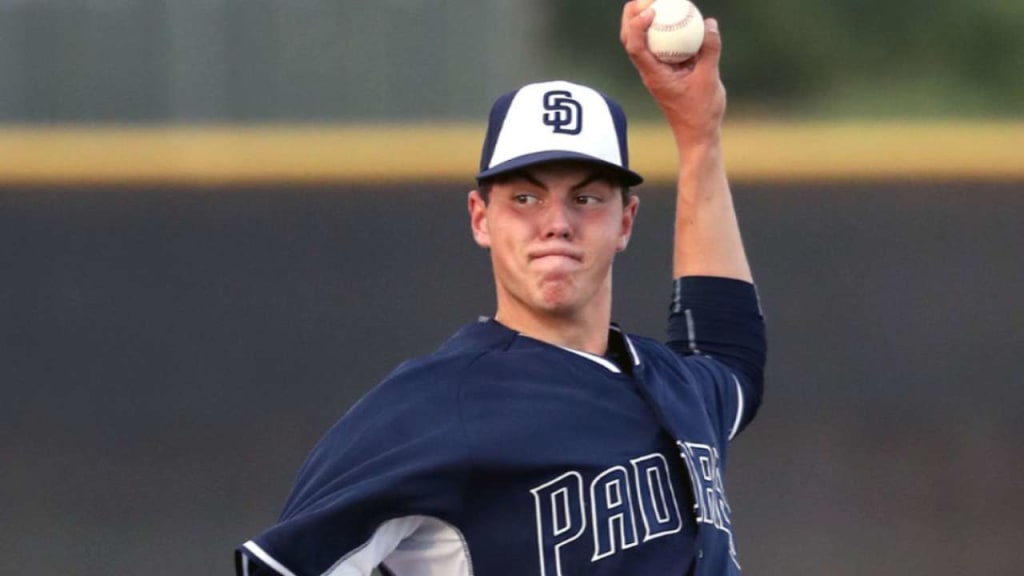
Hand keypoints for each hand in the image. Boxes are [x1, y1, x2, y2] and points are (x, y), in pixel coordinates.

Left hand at [620, 0, 726, 144]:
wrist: (698, 134)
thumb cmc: (701, 112)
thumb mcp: (709, 79)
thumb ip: (710, 50)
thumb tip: (709, 23)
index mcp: (653, 74)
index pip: (634, 46)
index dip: (637, 24)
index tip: (653, 10)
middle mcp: (649, 70)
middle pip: (630, 38)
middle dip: (633, 14)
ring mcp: (656, 70)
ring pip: (641, 40)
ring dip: (644, 19)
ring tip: (658, 1)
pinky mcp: (666, 70)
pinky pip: (660, 45)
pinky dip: (663, 29)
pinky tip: (678, 17)